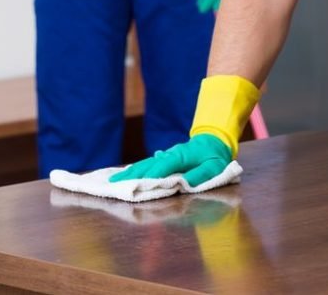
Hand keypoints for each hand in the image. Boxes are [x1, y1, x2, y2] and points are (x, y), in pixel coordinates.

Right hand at [109, 134, 231, 186]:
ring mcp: (165, 156)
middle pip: (148, 165)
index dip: (151, 176)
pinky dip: (135, 170)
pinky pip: (147, 164)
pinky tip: (124, 176)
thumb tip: (183, 184)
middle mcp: (169, 155)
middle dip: (131, 175)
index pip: (163, 167)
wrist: (214, 140)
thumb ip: (199, 175)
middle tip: (113, 185)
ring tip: (112, 181)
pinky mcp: (163, 159)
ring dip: (129, 173)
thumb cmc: (215, 157)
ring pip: (144, 164)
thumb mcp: (214, 167)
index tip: (137, 186)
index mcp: (181, 156)